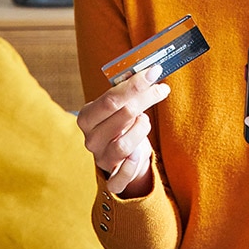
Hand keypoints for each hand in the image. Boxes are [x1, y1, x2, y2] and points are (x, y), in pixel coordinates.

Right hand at [77, 64, 170, 195]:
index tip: (154, 71)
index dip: (135, 84)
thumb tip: (148, 69)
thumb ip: (129, 91)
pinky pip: (122, 176)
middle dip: (145, 98)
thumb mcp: (120, 106)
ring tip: (144, 121)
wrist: (122, 156)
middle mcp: (90, 139)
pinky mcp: (113, 179)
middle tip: (161, 88)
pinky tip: (139, 153)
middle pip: (122, 115)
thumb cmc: (123, 124)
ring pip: (124, 144)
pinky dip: (132, 165)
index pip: (111, 98)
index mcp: (87, 117)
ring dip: (142, 127)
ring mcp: (100, 159)